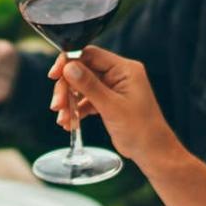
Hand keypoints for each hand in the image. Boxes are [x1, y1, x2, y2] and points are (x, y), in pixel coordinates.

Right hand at [48, 46, 183, 160]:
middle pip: (82, 71)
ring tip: (62, 119)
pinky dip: (76, 110)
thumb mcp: (112, 106)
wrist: (151, 151)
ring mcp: (112, 88)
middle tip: (57, 105)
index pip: (90, 55)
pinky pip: (85, 100)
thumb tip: (69, 67)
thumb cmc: (141, 129)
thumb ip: (89, 86)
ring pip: (81, 86)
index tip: (54, 75)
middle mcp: (118, 75)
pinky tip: (69, 123)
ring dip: (69, 101)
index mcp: (124, 69)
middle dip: (67, 88)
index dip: (69, 62)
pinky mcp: (107, 101)